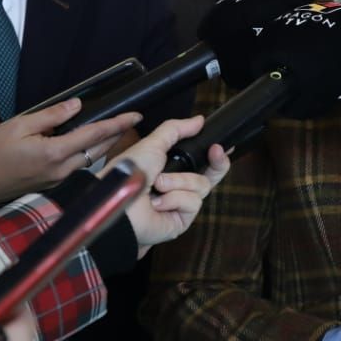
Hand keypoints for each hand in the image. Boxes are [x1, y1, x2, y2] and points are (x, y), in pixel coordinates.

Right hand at [0, 99, 140, 215]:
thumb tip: (76, 106)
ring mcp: (57, 180)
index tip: (136, 115)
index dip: (118, 124)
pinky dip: (86, 155)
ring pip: (89, 161)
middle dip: (116, 135)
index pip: (95, 135)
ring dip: (103, 146)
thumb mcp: (18, 126)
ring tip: (112, 131)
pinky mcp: (51, 186)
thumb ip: (51, 116)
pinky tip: (85, 146)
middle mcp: (61, 170)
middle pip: (98, 150)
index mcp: (55, 152)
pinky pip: (76, 168)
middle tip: (130, 121)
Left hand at [106, 116, 228, 252]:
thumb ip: (176, 130)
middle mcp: (177, 187)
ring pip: (201, 185)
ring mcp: (180, 204)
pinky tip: (158, 203)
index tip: (220, 145)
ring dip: (179, 181)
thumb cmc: (129, 173)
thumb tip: (199, 120)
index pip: (199, 161)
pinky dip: (175, 198)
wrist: (119, 202)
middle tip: (217, 151)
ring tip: (158, 185)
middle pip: (210, 175)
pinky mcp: (181, 220)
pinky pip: (193, 201)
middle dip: (217, 162)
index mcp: (169, 169)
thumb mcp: (152, 144)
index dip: (214, 155)